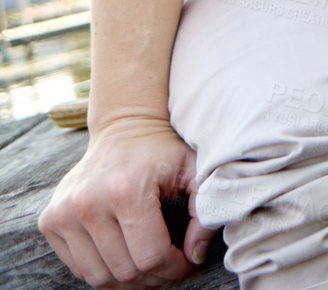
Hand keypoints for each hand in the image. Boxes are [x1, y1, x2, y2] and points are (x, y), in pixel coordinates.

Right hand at [39, 114, 218, 288]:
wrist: (125, 128)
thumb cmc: (164, 152)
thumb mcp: (195, 172)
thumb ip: (203, 213)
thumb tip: (195, 255)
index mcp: (125, 190)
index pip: (150, 256)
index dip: (175, 268)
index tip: (188, 260)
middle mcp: (88, 203)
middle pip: (125, 270)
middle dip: (156, 276)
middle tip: (172, 265)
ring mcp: (63, 213)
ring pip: (99, 276)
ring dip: (129, 281)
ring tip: (150, 265)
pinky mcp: (49, 221)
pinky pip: (79, 268)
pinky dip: (104, 271)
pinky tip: (126, 256)